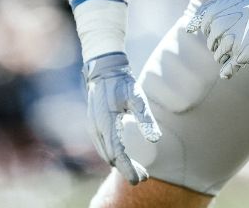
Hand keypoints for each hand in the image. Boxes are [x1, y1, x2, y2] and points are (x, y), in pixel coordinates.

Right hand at [83, 52, 161, 184]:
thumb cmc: (122, 82)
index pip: (118, 153)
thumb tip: (155, 139)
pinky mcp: (94, 125)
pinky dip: (113, 155)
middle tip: (144, 177)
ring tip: (137, 170)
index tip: (139, 179)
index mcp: (107, 123)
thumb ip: (145, 119)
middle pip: (111, 157)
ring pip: (106, 154)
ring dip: (120, 164)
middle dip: (126, 169)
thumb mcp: (137, 98)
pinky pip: (103, 146)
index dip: (128, 168)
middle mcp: (97, 128)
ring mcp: (93, 128)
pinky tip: (124, 158)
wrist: (103, 69)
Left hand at [185, 0, 248, 78]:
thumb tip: (187, 29)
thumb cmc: (246, 6)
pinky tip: (225, 73)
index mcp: (211, 16)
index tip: (228, 24)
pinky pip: (228, 69)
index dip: (216, 29)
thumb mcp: (222, 1)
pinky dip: (226, 72)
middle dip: (220, 42)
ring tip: (240, 42)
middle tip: (236, 33)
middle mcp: (218, 29)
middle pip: (211, 45)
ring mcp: (229, 43)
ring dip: (226, 53)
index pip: (205, 31)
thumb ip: (202, 13)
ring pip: (218, 57)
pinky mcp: (241, 55)